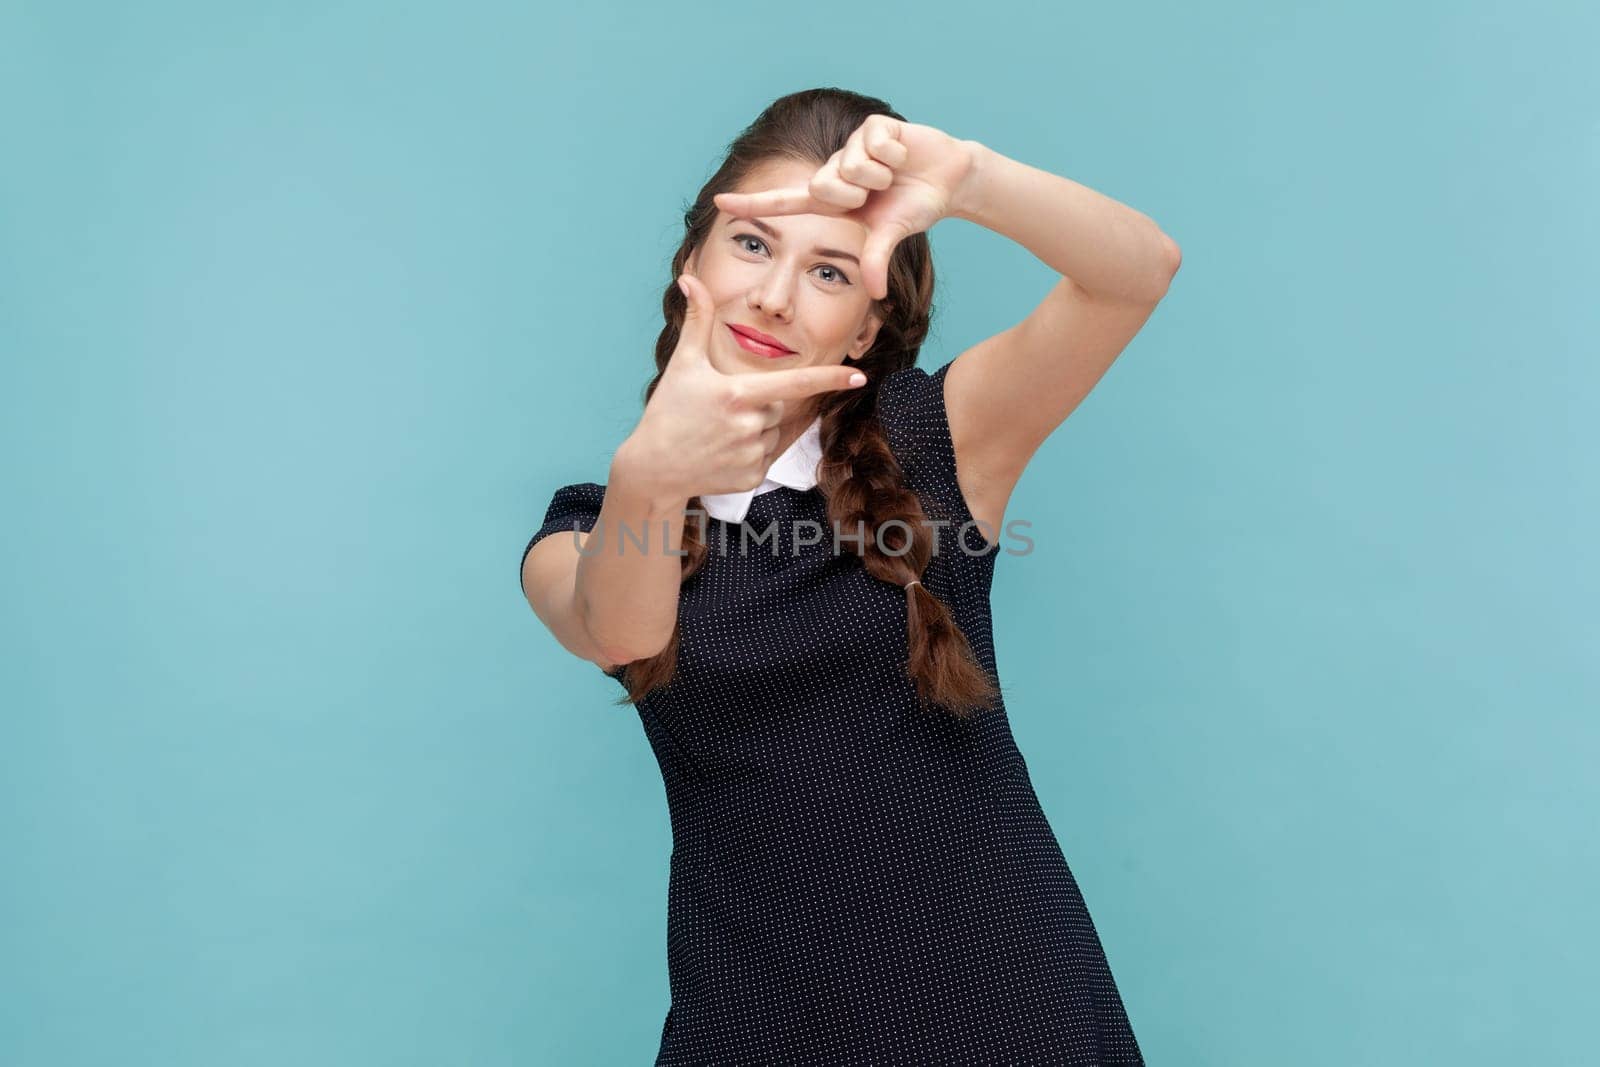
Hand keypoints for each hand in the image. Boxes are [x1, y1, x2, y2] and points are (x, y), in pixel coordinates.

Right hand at [623, 272, 868, 500]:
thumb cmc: (669, 411)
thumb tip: (691, 279)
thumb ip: (697, 320)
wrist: (654, 468)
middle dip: (757, 404)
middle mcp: (751, 425)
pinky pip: (765, 457)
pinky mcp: (752, 478)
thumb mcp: (683, 363)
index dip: (830, 378)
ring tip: (718, 433)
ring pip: (772, 431)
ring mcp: (752, 454)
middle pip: (777, 405)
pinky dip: (749, 454)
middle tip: (720, 411)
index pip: (796, 384)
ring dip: (754, 429)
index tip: (860, 377)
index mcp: (739, 394)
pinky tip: (721, 453)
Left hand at [712, 116, 976, 301]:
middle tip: (878, 192)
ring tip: (892, 173)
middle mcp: (835, 172)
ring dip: (879, 174)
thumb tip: (876, 294)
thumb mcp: (892, 235)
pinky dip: (893, 153)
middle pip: (823, 184)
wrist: (948, 180)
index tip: (718, 203)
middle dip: (856, 193)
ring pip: (852, 164)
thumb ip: (877, 258)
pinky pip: (873, 143)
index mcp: (831, 200)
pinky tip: (902, 153)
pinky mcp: (873, 126)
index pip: (783, 202)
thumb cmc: (913, 207)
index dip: (752, 203)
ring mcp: (852, 147)